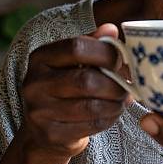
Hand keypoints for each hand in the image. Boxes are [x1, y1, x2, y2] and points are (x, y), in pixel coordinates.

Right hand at [22, 23, 127, 158]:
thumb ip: (93, 43)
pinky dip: (110, 118)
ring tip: (124, 98)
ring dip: (115, 102)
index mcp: (40, 57)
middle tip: (128, 84)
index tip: (120, 60)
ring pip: (91, 106)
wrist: (43, 129)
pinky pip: (91, 125)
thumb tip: (111, 29)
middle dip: (114, 83)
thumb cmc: (66, 85)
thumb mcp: (74, 60)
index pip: (76, 47)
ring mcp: (39, 111)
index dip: (105, 52)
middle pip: (85, 80)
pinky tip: (114, 112)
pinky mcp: (50, 134)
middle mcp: (34, 83)